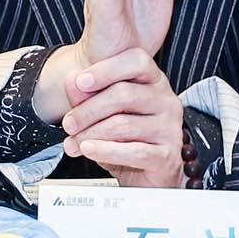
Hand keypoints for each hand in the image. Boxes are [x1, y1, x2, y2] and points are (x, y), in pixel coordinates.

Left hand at [59, 47, 187, 187]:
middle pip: (124, 94)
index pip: (137, 61)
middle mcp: (166, 101)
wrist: (144, 176)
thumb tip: (71, 80)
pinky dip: (106, 151)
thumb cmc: (126, 139)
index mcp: (154, 81)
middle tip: (68, 124)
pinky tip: (89, 150)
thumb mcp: (102, 113)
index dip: (107, 69)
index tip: (81, 82)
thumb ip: (87, 94)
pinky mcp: (168, 156)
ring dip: (91, 134)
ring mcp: (170, 128)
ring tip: (74, 143)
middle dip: (88, 110)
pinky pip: (134, 151)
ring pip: (123, 125)